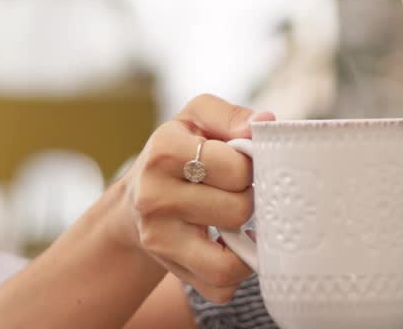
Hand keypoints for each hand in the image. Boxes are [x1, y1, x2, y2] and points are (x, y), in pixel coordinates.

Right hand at [114, 94, 273, 302]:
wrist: (137, 198)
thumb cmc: (181, 151)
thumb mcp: (197, 118)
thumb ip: (231, 116)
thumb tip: (264, 123)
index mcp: (164, 150)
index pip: (238, 167)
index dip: (251, 164)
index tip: (242, 162)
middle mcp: (155, 196)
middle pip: (239, 209)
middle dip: (250, 197)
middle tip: (238, 190)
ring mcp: (159, 238)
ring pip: (231, 257)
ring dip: (246, 237)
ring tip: (239, 218)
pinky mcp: (171, 268)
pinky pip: (221, 286)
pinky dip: (237, 269)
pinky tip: (233, 246)